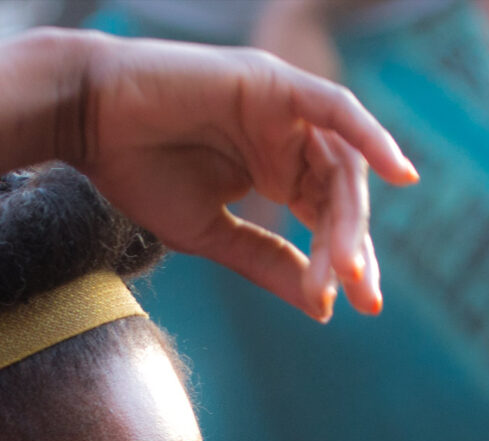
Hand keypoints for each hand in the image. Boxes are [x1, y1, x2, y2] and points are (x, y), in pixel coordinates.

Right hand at [67, 33, 418, 320]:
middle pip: (340, 196)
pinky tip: (399, 173)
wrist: (88, 121)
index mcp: (273, 171)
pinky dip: (371, 136)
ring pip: (341, 164)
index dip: (337, 263)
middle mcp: (287, 138)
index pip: (324, 219)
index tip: (345, 308)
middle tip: (361, 295)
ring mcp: (284, 109)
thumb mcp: (208, 234)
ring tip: (347, 267)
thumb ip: (265, 261)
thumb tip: (323, 308)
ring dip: (350, 217)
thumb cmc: (136, 171)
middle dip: (351, 248)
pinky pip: (338, 108)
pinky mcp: (275, 84)